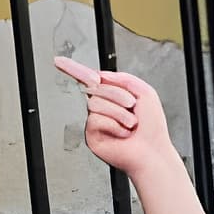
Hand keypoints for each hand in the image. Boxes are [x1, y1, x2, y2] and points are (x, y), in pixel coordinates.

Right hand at [55, 57, 174, 182]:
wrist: (153, 152)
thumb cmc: (153, 128)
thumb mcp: (146, 94)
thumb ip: (125, 78)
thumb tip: (102, 74)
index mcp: (113, 96)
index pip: (90, 79)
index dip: (74, 69)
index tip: (59, 61)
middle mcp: (102, 107)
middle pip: (95, 87)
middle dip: (118, 95)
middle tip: (132, 107)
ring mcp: (95, 120)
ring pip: (95, 103)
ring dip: (119, 113)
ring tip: (130, 124)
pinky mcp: (91, 134)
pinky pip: (95, 119)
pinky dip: (114, 125)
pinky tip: (122, 133)